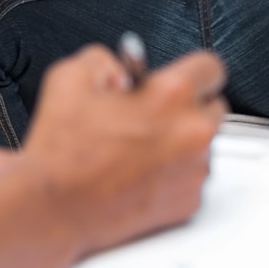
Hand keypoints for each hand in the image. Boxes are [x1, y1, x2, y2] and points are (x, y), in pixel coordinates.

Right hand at [20, 46, 227, 258]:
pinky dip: (175, 173)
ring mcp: (193, 171)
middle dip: (188, 106)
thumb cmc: (62, 152)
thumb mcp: (70, 76)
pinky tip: (142, 171)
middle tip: (154, 113)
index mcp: (170, 95)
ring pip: (204, 144)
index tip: (183, 76)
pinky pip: (193, 177)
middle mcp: (191, 133)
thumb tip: (119, 66)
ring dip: (182, 141)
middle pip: (214, 106)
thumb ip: (104, 58)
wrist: (54, 209)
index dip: (192, 69)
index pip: (211, 67)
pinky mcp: (188, 203)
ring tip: (141, 147)